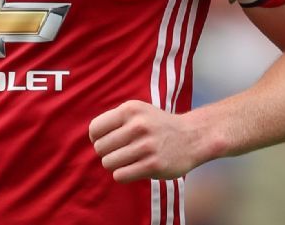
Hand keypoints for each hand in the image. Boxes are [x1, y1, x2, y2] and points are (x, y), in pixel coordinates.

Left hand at [88, 100, 206, 182]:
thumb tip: (92, 138)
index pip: (95, 129)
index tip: (107, 141)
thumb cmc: (158, 126)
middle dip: (106, 153)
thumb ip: (115, 120)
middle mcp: (138, 126)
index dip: (96, 138)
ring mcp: (146, 146)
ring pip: (108, 163)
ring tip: (127, 160)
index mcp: (131, 110)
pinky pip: (120, 176)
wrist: (192, 137)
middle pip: (100, 148)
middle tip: (120, 152)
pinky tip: (133, 169)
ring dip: (115, 165)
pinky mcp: (153, 165)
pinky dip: (123, 174)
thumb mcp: (138, 111)